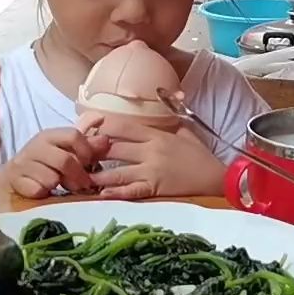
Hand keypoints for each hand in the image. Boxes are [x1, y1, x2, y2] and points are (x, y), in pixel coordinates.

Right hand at [0, 127, 107, 198]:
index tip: (89, 163)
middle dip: (76, 176)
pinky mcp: (16, 180)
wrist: (12, 177)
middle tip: (80, 185)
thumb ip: (85, 146)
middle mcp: (36, 146)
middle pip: (65, 160)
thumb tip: (106, 139)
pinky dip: (43, 194)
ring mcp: (24, 163)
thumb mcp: (64, 151)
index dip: (85, 151)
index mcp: (50, 135)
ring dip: (58, 186)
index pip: (73, 135)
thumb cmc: (44, 164)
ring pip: (51, 178)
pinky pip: (37, 190)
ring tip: (56, 186)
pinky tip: (41, 191)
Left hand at [84, 114, 225, 198]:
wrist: (218, 179)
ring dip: (97, 175)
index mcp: (155, 134)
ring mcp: (152, 170)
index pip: (121, 126)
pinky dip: (116, 193)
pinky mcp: (156, 189)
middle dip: (92, 153)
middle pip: (113, 148)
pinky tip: (101, 194)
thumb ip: (167, 119)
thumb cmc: (199, 155)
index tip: (85, 130)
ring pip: (117, 171)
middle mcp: (150, 150)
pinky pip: (132, 190)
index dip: (100, 127)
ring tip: (79, 177)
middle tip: (75, 156)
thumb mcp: (184, 130)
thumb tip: (160, 99)